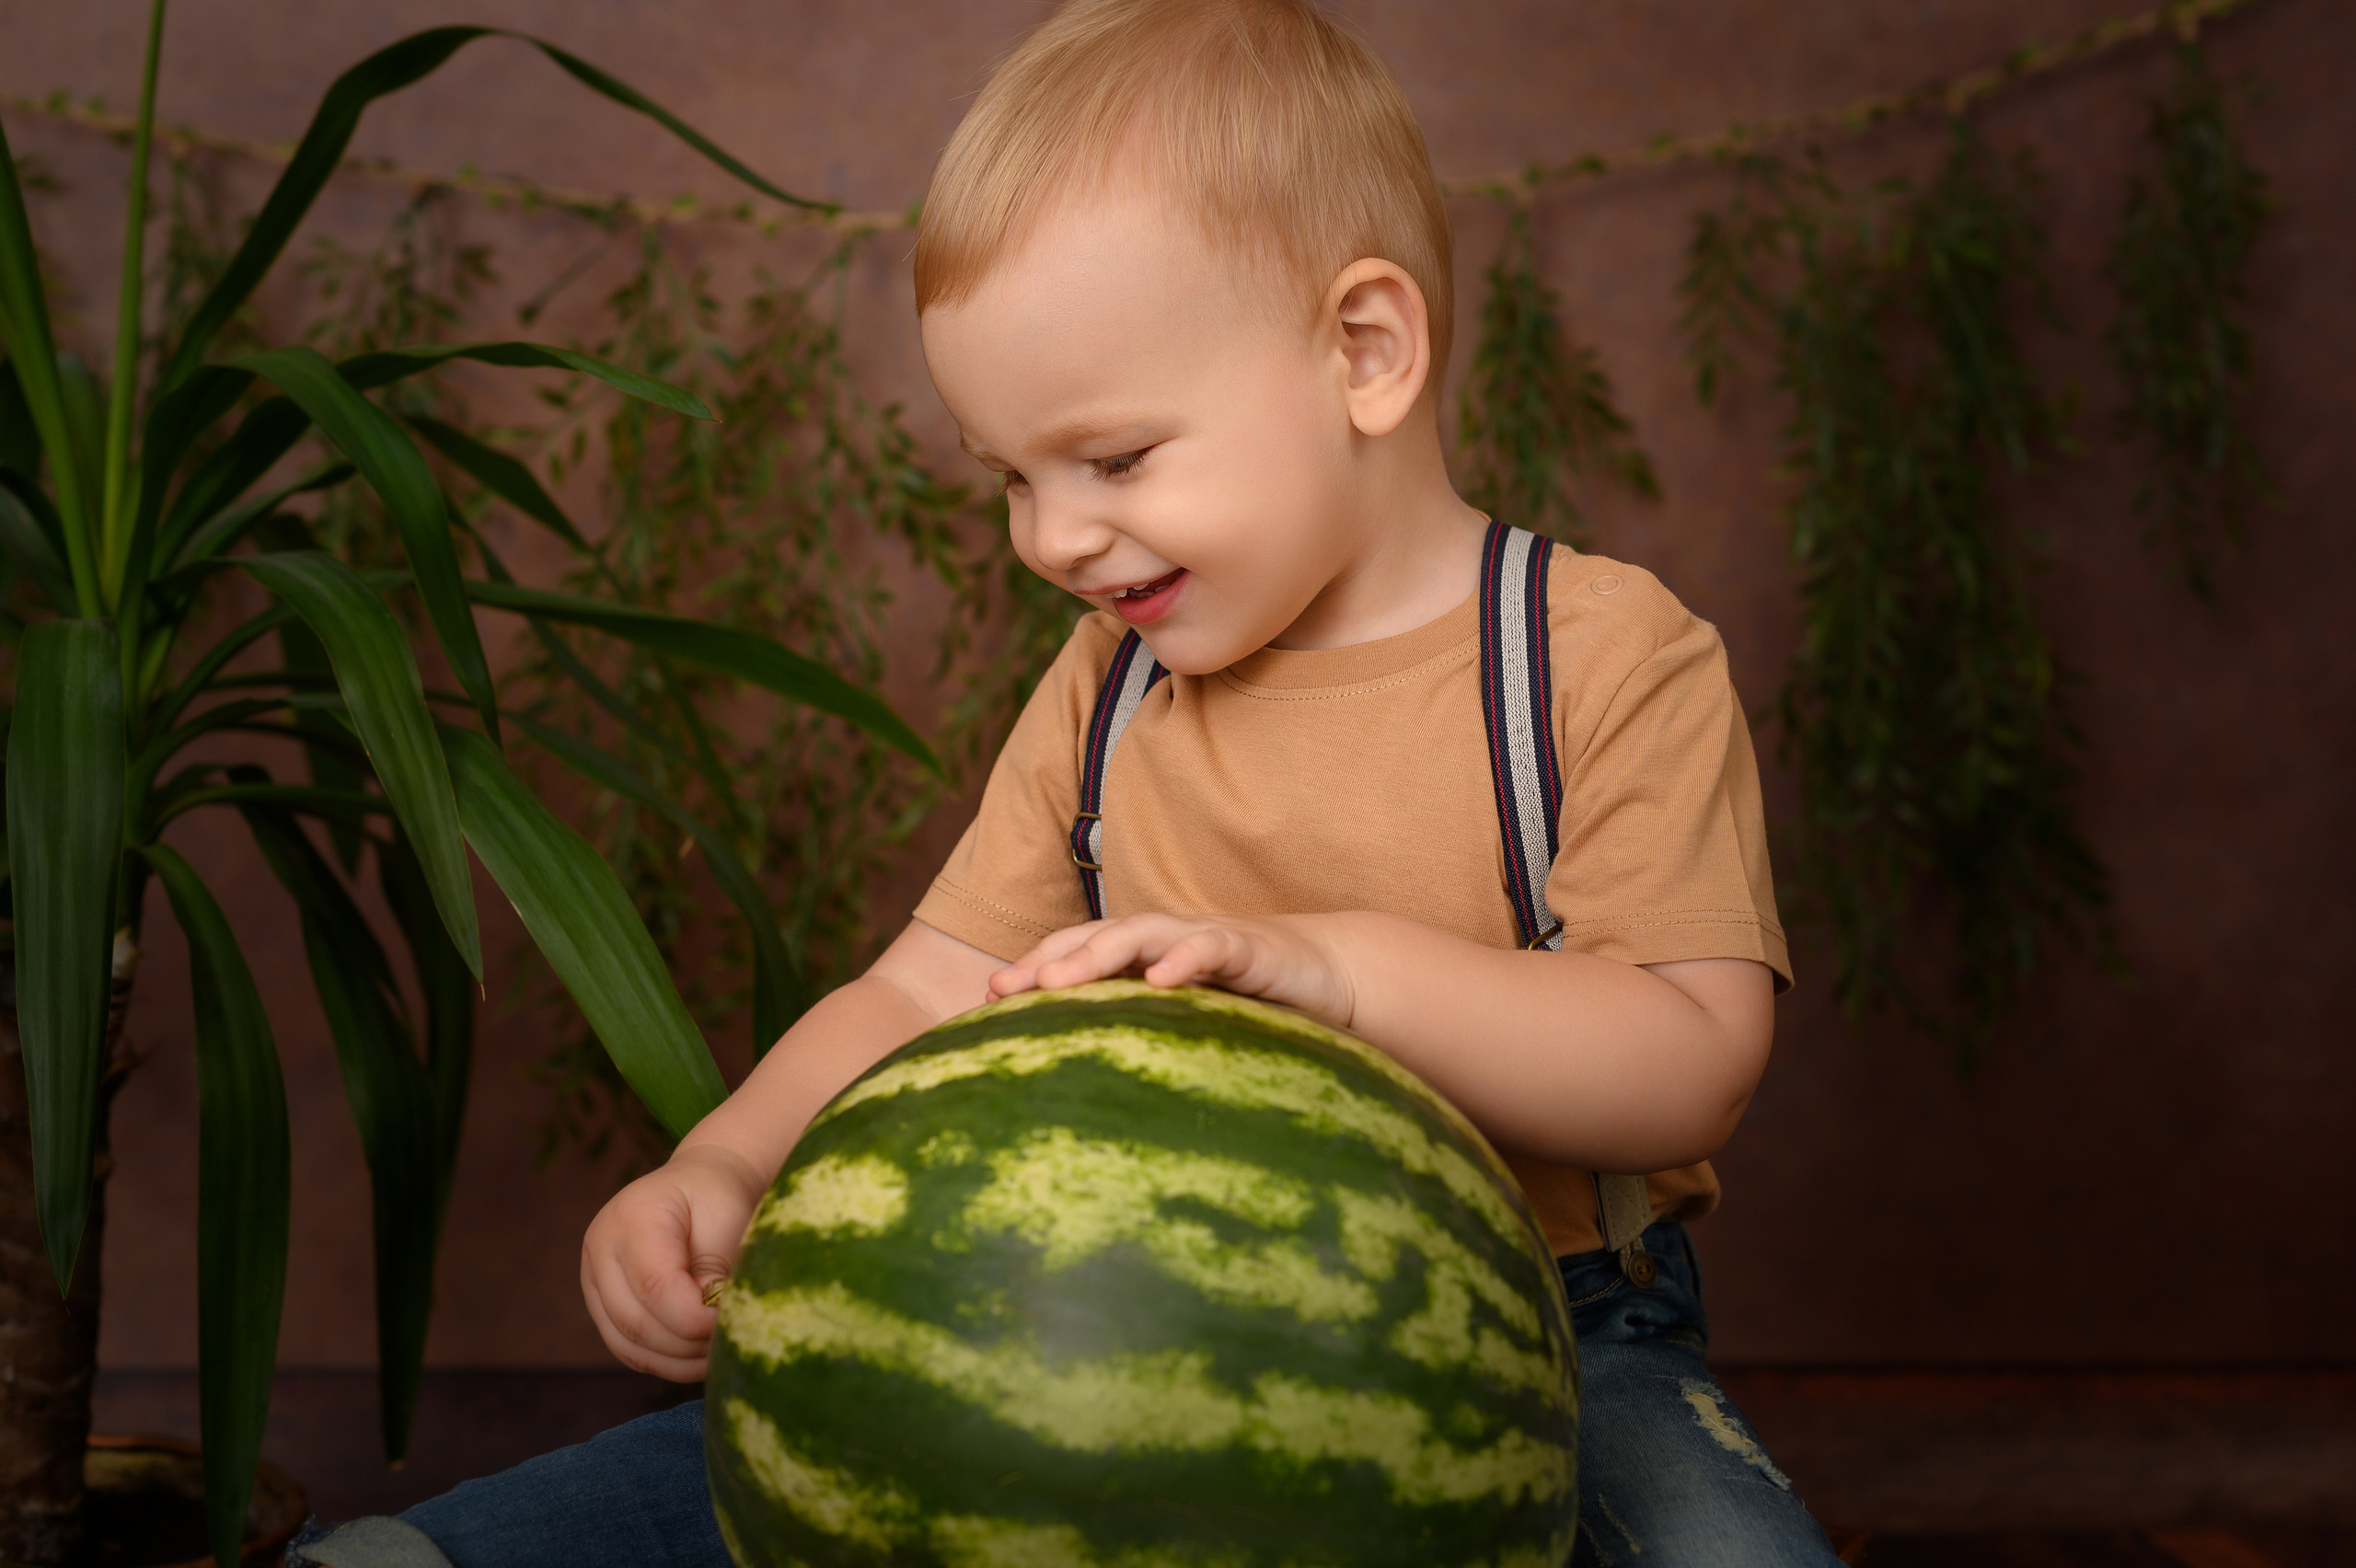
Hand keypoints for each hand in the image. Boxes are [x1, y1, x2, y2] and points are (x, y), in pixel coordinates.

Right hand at [579, 1141, 765, 1380]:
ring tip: (718, 1352)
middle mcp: (600, 1248)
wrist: (701, 1185)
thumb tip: (706, 1323)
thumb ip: (716, 1271)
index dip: (695, 1318)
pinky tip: (699, 1358)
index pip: (655, 1286)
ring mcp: (594, 1279)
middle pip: (636, 1321)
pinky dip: (666, 1362)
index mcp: (632, 1216)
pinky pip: (629, 1349)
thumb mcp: (731, 1221)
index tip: (733, 1322)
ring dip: (677, 1360)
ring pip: (628, 1344)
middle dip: (688, 1344)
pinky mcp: (602, 1306)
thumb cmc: (721, 1200)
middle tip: (732, 1342)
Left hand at [987, 911, 1357, 1029]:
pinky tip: (1160, 979)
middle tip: (1002, 991)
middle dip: (1044, 962)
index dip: (1030, 970)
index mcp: (1140, 955)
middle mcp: (1162, 939)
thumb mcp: (1183, 1023)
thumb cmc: (1247, 1003)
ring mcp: (1200, 937)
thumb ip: (1138, 1038)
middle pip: (1091, 939)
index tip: (984, 1003)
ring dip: (1095, 955)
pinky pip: (1209, 947)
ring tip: (1059, 981)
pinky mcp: (1246, 946)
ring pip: (1138, 934)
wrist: (1327, 973)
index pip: (1074, 953)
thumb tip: (1079, 1090)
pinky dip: (1184, 958)